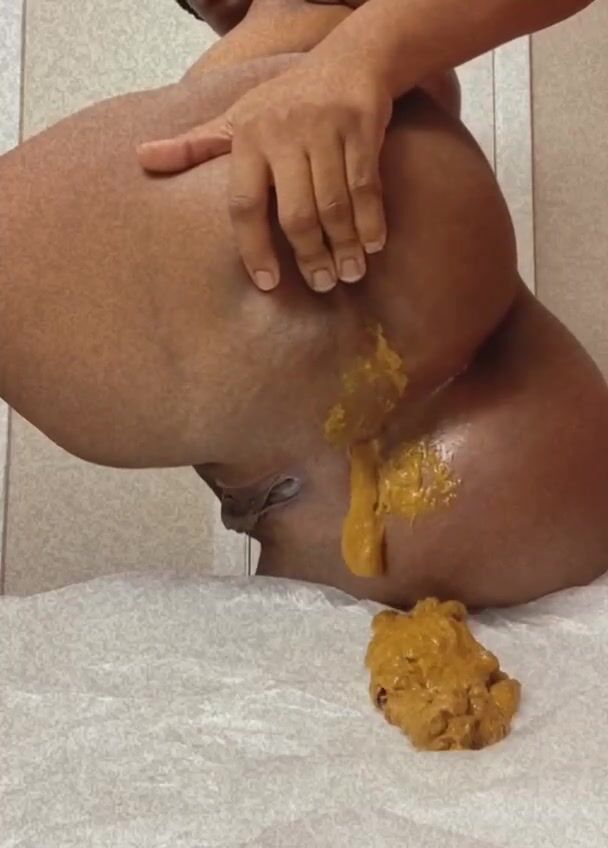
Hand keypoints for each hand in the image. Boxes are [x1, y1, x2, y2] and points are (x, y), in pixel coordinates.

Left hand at [137, 58, 391, 291]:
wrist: (349, 59)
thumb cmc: (284, 101)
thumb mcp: (236, 118)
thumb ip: (196, 145)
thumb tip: (141, 159)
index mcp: (247, 138)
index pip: (244, 205)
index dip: (253, 249)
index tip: (267, 284)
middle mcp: (283, 133)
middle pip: (295, 212)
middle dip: (309, 255)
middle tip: (320, 284)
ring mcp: (324, 130)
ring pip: (333, 204)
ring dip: (343, 246)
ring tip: (349, 274)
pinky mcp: (360, 128)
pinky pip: (365, 187)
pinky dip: (370, 221)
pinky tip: (372, 247)